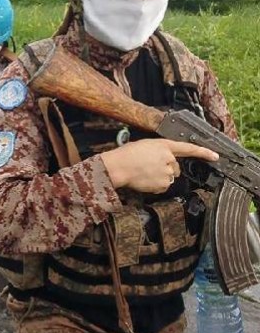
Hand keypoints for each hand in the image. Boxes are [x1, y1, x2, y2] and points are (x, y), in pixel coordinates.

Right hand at [100, 138, 218, 193]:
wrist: (118, 167)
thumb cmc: (126, 155)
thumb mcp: (144, 145)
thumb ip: (159, 151)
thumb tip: (165, 160)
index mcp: (164, 145)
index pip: (188, 148)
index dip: (203, 152)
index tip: (215, 156)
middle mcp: (168, 158)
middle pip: (175, 167)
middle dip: (166, 169)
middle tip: (149, 167)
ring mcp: (167, 172)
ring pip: (169, 177)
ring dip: (160, 177)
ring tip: (144, 173)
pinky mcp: (163, 184)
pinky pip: (163, 186)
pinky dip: (155, 185)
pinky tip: (145, 180)